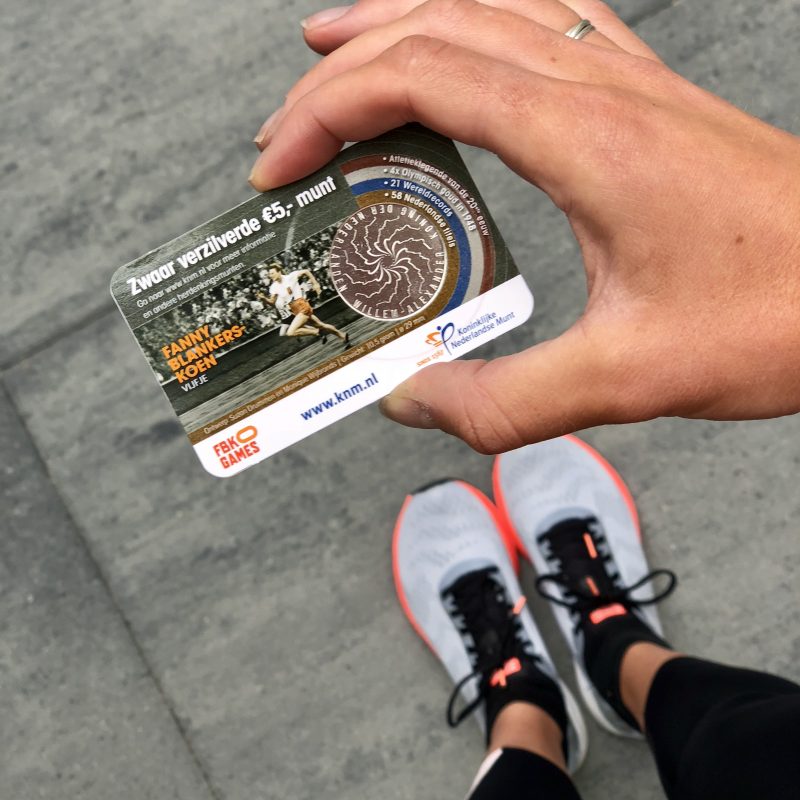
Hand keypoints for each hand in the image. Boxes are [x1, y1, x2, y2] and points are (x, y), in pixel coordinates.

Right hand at [250, 0, 799, 453]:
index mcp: (585, 138)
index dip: (329, 109)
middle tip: (288, 125)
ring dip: (401, 17)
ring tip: (339, 42)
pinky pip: (545, 20)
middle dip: (340, 69)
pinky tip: (461, 40)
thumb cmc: (785, 311)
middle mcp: (600, 88)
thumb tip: (415, 403)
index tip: (282, 164)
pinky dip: (477, 18)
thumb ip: (506, 400)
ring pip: (489, 3)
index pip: (422, 76)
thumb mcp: (629, 378)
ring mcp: (627, 82)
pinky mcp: (645, 100)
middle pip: (438, 25)